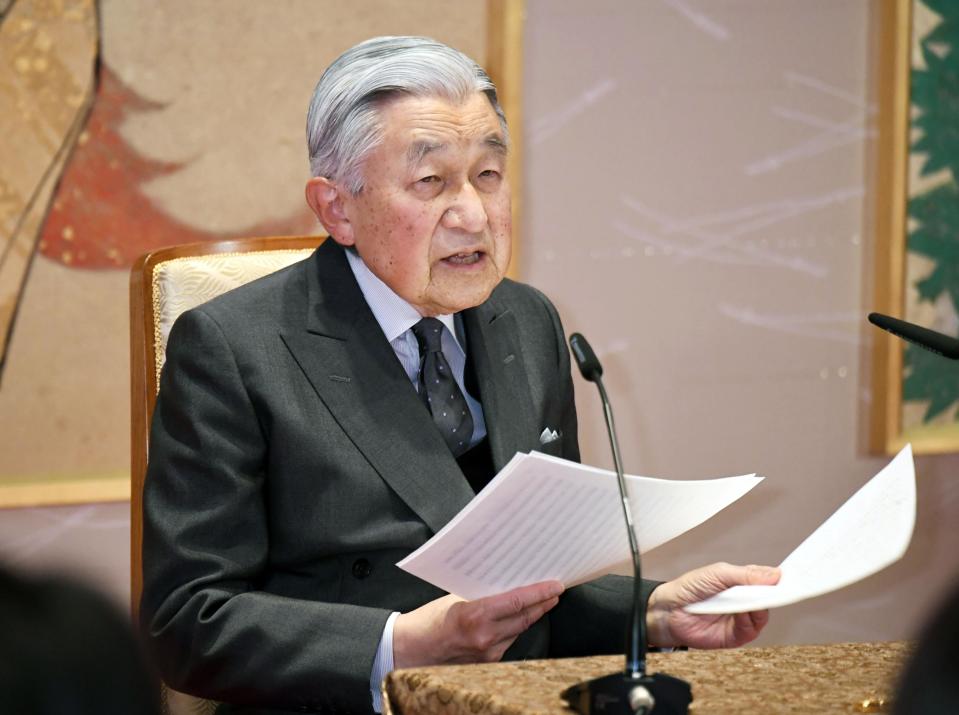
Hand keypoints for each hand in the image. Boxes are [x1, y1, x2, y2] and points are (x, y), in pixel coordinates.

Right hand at [393, 580, 563, 668]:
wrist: (412, 649)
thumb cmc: (429, 619)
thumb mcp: (456, 598)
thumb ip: (482, 594)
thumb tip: (507, 583)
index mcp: (476, 615)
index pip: (518, 601)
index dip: (540, 593)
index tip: (556, 585)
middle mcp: (485, 637)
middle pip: (525, 618)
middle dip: (543, 604)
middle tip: (555, 591)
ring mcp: (487, 653)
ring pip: (519, 630)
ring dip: (532, 615)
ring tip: (543, 602)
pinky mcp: (487, 661)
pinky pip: (509, 640)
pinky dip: (516, 627)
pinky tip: (521, 618)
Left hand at [645, 562, 779, 648]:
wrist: (669, 610)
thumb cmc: (690, 587)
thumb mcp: (718, 573)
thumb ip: (745, 574)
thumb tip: (775, 574)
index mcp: (741, 583)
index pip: (766, 581)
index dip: (778, 580)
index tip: (789, 577)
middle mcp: (744, 601)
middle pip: (768, 599)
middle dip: (774, 594)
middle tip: (780, 590)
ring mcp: (741, 619)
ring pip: (762, 615)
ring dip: (760, 607)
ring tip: (755, 599)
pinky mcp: (735, 636)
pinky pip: (751, 629)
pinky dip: (749, 620)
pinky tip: (742, 612)